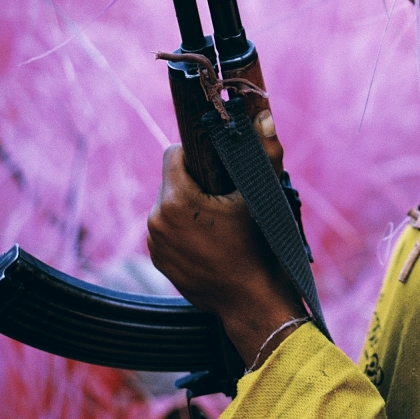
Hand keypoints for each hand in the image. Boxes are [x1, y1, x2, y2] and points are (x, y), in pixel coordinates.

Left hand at [147, 145, 305, 366]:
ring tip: (220, 222)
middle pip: (172, 181)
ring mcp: (155, 243)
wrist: (252, 302)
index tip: (220, 167)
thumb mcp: (263, 195)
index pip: (174, 154)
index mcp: (176, 200)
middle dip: (197, 182)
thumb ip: (264, 152)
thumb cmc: (260, 248)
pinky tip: (211, 241)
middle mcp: (156, 220)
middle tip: (226, 198)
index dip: (199, 154)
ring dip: (190, 207)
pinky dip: (186, 230)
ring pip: (170, 206)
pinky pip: (168, 230)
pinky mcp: (159, 260)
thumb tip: (264, 116)